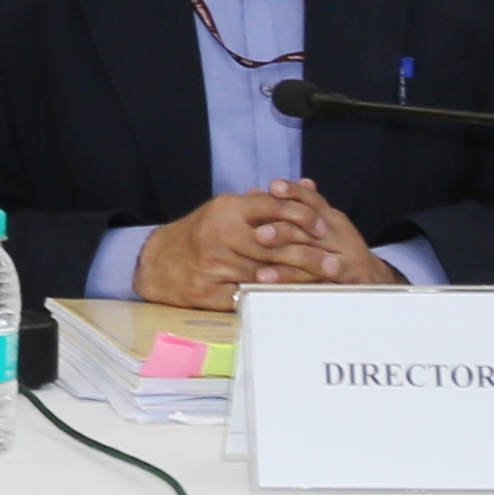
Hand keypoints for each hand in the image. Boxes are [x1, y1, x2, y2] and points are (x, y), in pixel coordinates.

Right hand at [130, 187, 361, 310]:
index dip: (302, 215)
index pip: (272, 207)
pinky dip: (271, 298)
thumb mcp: (224, 211)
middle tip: (336, 263)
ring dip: (298, 280)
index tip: (324, 226)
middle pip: (275, 246)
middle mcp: (220, 235)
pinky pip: (248, 296)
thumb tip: (299, 194)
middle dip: (309, 255)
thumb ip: (258, 206)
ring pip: (266, 273)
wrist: (157, 263)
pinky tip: (292, 300)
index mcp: (227, 210)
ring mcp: (214, 265)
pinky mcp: (210, 293)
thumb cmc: (199, 234)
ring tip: (323, 284)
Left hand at [265, 178, 402, 284]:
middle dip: (282, 231)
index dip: (294, 192)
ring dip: (286, 266)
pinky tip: (283, 292)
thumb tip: (253, 193)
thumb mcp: (319, 224)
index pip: (313, 199)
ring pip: (313, 259)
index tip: (273, 187)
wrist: (373, 279)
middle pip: (310, 230)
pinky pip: (321, 286)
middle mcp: (341, 235)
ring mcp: (347, 260)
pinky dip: (300, 288)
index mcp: (332, 218)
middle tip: (258, 234)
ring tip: (261, 274)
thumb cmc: (336, 248)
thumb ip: (289, 210)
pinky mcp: (347, 284)